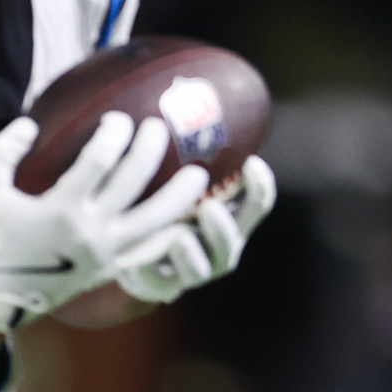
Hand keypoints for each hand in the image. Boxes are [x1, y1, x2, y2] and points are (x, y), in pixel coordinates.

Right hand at [0, 112, 210, 332]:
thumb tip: (30, 123)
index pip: (99, 160)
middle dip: (149, 148)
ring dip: (180, 194)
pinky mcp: (114, 268)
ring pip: (155, 219)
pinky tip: (190, 217)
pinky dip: (174, 233)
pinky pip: (153, 249)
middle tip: (158, 128)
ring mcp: (106, 252)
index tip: (118, 119)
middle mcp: (89, 230)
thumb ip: (4, 151)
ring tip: (199, 174)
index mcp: (60, 209)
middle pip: (133, 181)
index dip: (114, 133)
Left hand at [116, 156, 276, 304]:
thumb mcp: (181, 184)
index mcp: (231, 222)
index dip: (260, 188)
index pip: (256, 206)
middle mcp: (218, 250)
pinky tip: (131, 261)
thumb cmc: (166, 209)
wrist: (138, 259)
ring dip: (189, 253)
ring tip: (176, 238)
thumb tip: (188, 104)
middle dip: (223, 227)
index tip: (251, 162)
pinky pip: (157, 282)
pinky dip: (147, 271)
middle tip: (208, 207)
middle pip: (232, 242)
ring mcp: (192, 272)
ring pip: (200, 269)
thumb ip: (190, 159)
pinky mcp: (161, 287)